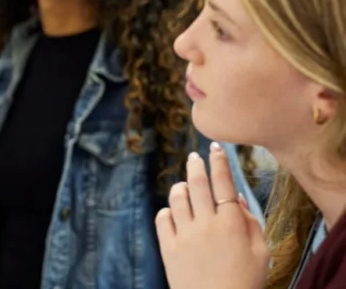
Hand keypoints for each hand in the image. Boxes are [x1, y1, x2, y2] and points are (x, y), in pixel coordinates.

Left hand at [157, 143, 268, 288]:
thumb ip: (251, 222)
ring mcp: (184, 235)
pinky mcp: (167, 247)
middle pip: (198, 184)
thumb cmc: (245, 281)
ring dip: (181, 187)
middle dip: (196, 165)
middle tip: (195, 156)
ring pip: (177, 198)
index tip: (217, 148)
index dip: (220, 162)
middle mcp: (206, 224)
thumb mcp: (260, 253)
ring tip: (185, 185)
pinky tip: (173, 211)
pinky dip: (167, 210)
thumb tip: (237, 197)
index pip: (224, 183)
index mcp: (232, 224)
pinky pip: (162, 218)